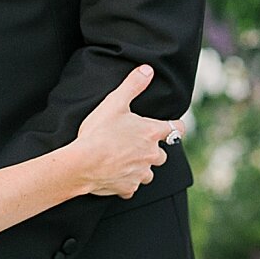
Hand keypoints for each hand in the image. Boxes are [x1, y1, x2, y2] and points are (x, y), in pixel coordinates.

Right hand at [72, 64, 177, 197]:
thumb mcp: (114, 102)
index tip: (172, 126)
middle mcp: (151, 155)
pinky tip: (114, 175)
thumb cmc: (99, 132)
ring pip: (148, 173)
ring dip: (141, 167)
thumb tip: (147, 70)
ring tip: (125, 160)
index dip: (176, 126)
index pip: (176, 129)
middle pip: (163, 155)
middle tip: (137, 144)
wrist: (83, 163)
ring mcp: (140, 173)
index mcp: (151, 133)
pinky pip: (131, 187)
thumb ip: (133, 85)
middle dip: (153, 150)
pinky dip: (126, 182)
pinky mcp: (128, 188)